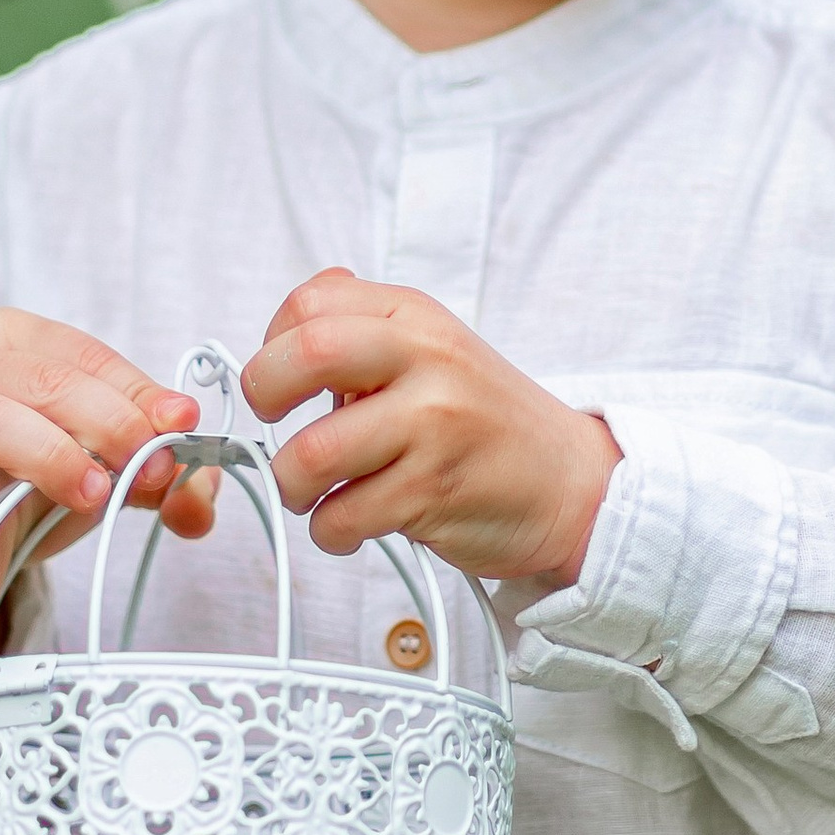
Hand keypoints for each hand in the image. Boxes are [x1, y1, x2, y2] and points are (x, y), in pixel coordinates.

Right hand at [0, 310, 218, 642]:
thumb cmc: (22, 481)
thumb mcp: (97, 466)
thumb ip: (151, 472)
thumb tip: (201, 497)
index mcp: (16, 339)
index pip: (88, 357)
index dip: (140, 396)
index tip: (180, 432)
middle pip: (47, 382)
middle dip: (111, 426)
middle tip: (150, 472)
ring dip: (51, 458)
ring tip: (92, 497)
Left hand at [241, 271, 618, 586]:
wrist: (570, 482)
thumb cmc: (486, 421)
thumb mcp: (434, 351)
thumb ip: (365, 332)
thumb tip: (287, 327)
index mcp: (416, 318)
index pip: (311, 303)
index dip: (272, 344)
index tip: (282, 381)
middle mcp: (427, 360)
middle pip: (306, 355)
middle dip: (263, 396)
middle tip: (272, 426)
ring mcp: (433, 426)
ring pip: (310, 455)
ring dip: (293, 485)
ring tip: (315, 492)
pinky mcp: (434, 492)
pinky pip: (342, 517)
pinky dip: (330, 531)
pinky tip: (352, 524)